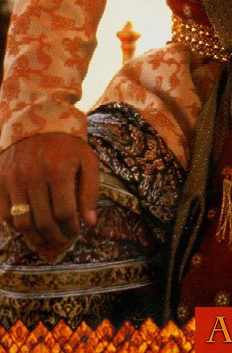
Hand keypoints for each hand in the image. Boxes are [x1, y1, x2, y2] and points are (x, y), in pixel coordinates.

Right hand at [0, 133, 98, 253]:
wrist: (35, 123)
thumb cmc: (66, 144)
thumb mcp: (87, 160)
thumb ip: (90, 191)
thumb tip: (90, 222)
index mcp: (58, 170)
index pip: (64, 212)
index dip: (71, 228)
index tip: (76, 232)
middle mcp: (33, 176)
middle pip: (44, 221)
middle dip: (56, 236)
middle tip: (63, 240)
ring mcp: (13, 180)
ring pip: (23, 223)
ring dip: (36, 238)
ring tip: (47, 240)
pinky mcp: (0, 182)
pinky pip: (5, 215)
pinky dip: (18, 227)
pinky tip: (31, 227)